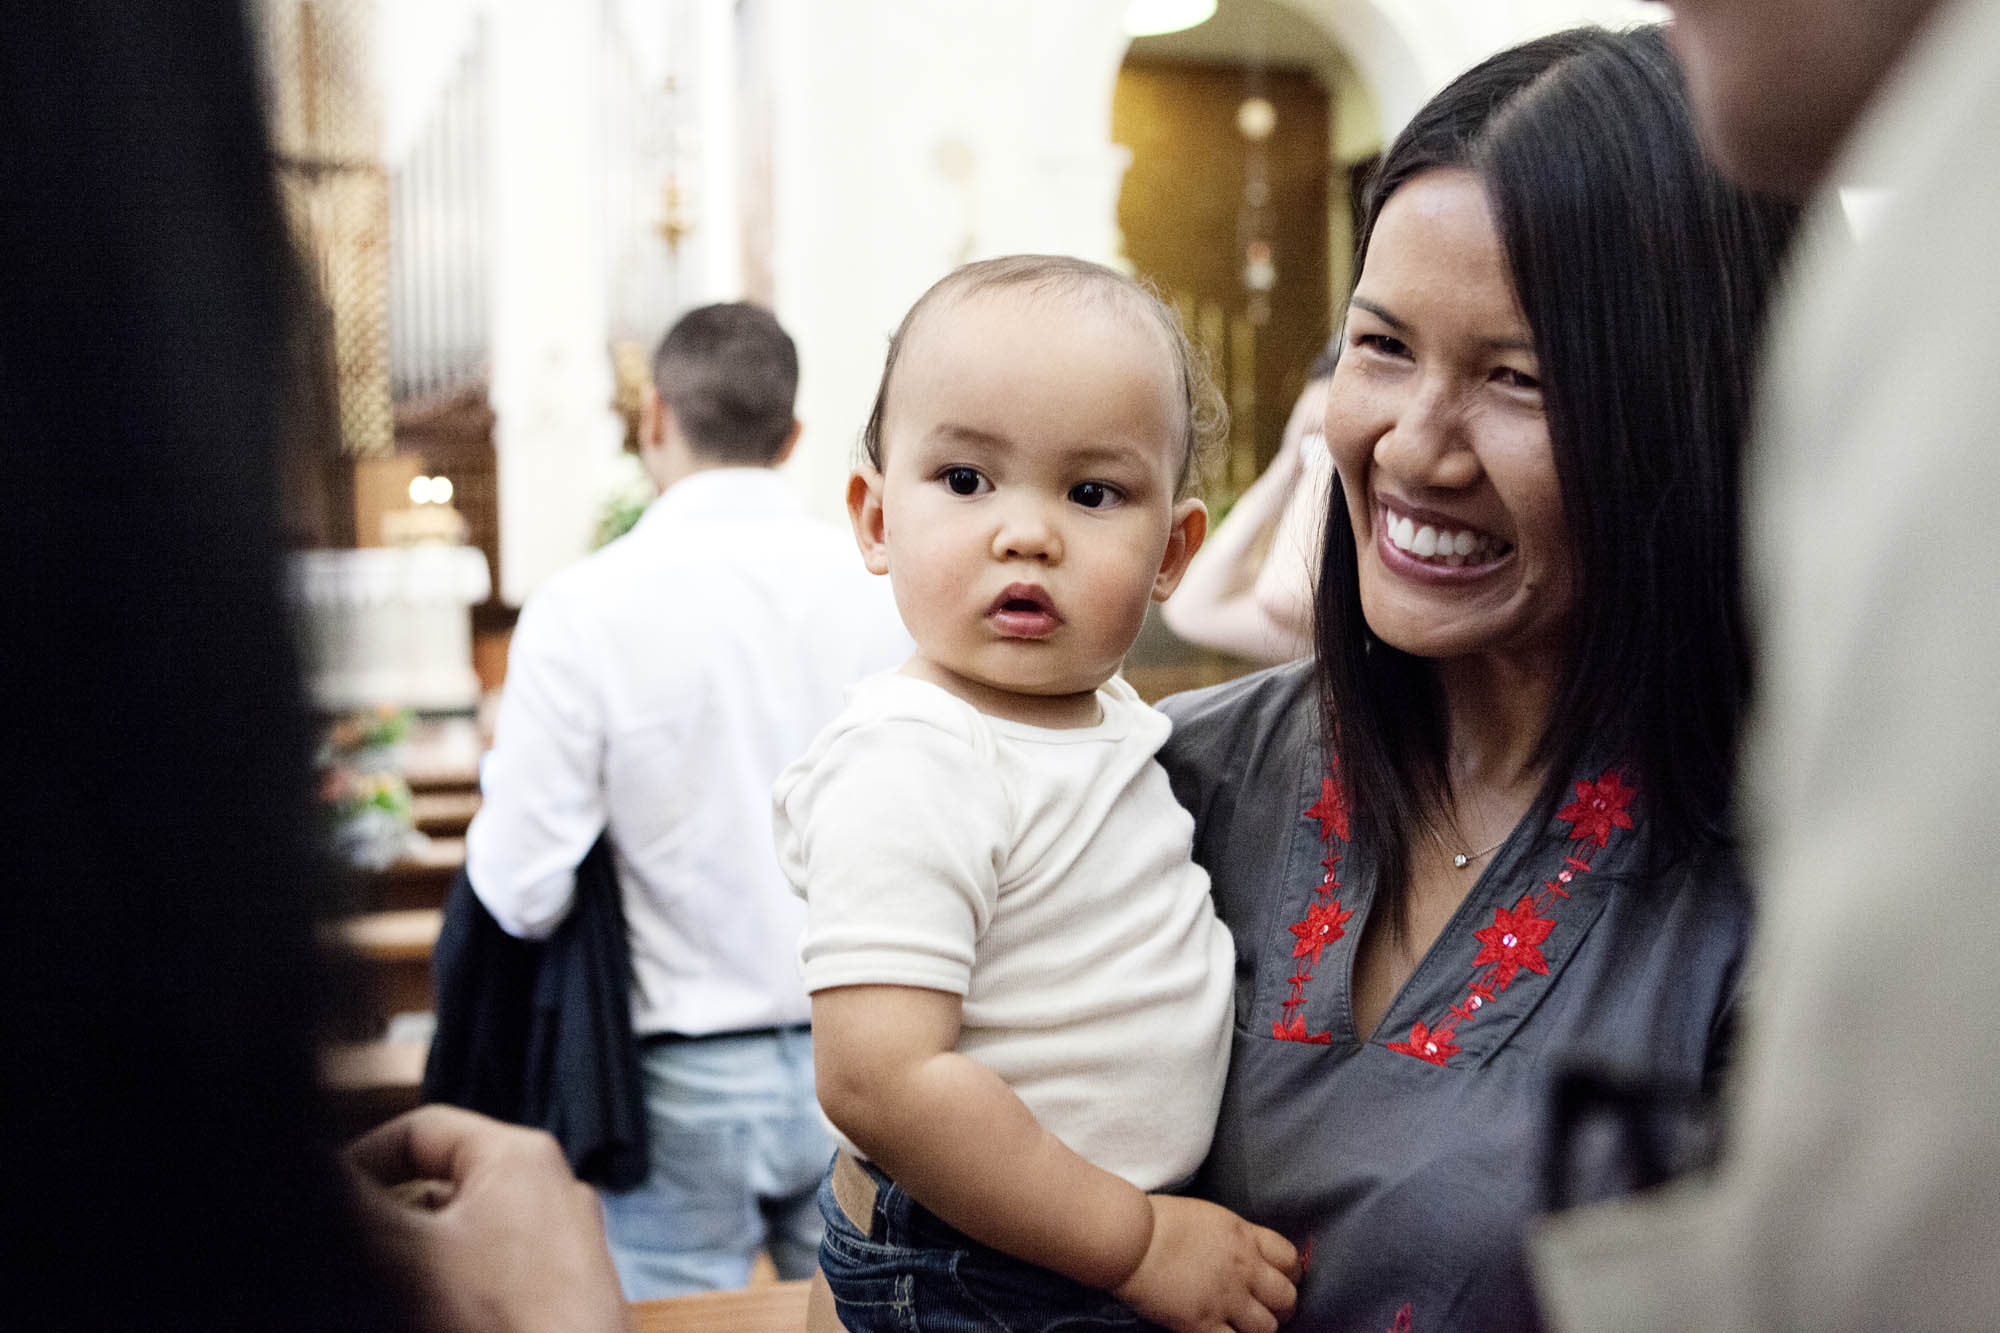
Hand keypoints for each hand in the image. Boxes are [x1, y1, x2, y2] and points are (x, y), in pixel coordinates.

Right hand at [345, 1105, 630, 1332]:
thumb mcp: (405, 1252)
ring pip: (462, 1233)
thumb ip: (352, 1202)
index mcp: (519, 1156)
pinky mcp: (559, 1290)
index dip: (361, 1159)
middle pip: (440, 1183)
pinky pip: (489, 1270)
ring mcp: (560, 1243)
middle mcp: (551, 1189)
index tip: (324, 1197)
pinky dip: (450, 1286)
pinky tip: (423, 1311)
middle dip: (389, 1216)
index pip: (421, 1129)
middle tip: (354, 1251)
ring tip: (387, 1290)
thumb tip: (309, 1166)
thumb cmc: (502, 1319)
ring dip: (415, 1256)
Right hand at [1112, 1195, 1297, 1332]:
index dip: (1289, 1273)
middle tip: (1267, 1310)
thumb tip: (1240, 1252)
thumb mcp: (1209, 1217)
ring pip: (1268, 1327)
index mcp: (1244, 1236)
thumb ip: (1232, 1238)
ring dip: (1260, 1329)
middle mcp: (1244, 1269)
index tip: (1278, 1279)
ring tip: (1245, 1327)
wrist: (1131, 1239)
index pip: (1290, 1259)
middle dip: (1281, 1306)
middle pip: (1286, 1297)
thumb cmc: (1159, 1220)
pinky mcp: (1204, 1324)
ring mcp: (1226, 1299)